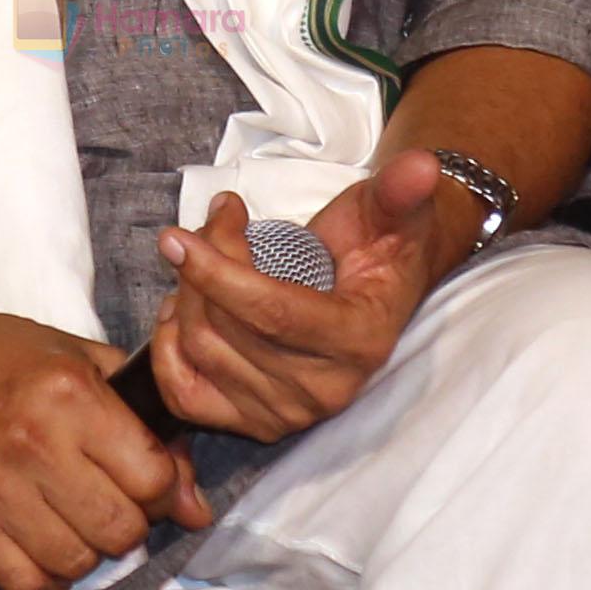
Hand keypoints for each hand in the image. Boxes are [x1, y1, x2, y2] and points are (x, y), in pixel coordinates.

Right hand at [0, 291, 201, 589]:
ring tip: (74, 525)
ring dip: (86, 552)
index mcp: (70, 396)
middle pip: (119, 529)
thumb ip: (147, 429)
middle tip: (111, 505)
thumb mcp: (83, 361)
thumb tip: (195, 506)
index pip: (152, 479)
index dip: (164, 490)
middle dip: (129, 524)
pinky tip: (44, 553)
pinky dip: (45, 579)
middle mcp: (32, 443)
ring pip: (76, 562)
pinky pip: (23, 582)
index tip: (150, 485)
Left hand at [145, 160, 469, 442]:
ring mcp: (288, 415)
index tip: (177, 237)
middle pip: (228, 329)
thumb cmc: (380, 246)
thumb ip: (400, 188)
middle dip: (203, 265)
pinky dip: (168, 347)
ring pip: (201, 350)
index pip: (273, 313)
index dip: (218, 273)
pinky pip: (184, 394)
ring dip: (186, 293)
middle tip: (218, 220)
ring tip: (204, 254)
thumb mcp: (392, 211)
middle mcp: (326, 390)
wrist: (374, 290)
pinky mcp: (253, 425)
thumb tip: (422, 164)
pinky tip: (185, 307)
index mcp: (361, 341)